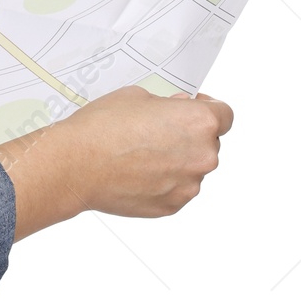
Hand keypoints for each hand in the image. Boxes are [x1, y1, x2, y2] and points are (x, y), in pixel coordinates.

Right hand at [0, 85, 233, 239]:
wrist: (76, 165)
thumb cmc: (101, 128)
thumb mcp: (136, 96)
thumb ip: (167, 104)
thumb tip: (177, 112)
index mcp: (198, 123)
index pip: (224, 114)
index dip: (208, 109)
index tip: (193, 108)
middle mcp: (203, 156)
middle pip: (209, 142)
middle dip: (188, 136)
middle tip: (155, 131)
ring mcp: (190, 185)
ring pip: (192, 168)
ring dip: (176, 160)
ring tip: (140, 153)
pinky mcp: (174, 205)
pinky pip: (177, 188)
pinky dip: (163, 181)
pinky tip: (136, 171)